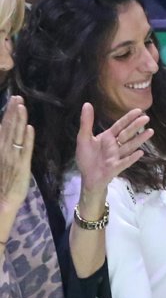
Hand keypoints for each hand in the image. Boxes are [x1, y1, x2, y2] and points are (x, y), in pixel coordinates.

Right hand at [0, 96, 33, 218]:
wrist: (1, 200)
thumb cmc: (1, 183)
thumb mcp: (1, 161)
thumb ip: (3, 146)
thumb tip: (6, 135)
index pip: (4, 127)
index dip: (8, 113)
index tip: (13, 100)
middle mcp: (4, 150)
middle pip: (9, 127)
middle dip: (13, 112)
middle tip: (18, 97)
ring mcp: (13, 157)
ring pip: (16, 135)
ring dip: (19, 120)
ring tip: (22, 106)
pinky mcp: (22, 166)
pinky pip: (25, 150)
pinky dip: (27, 139)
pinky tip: (30, 128)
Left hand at [76, 103, 152, 198]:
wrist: (88, 177)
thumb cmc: (86, 158)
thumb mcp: (83, 138)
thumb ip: (86, 122)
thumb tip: (87, 104)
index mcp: (108, 137)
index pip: (120, 125)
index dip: (128, 118)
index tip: (139, 110)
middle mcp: (115, 146)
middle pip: (127, 134)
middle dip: (136, 126)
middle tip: (147, 118)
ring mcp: (117, 156)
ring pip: (130, 146)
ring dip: (140, 139)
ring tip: (150, 131)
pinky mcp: (116, 167)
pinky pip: (125, 162)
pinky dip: (132, 158)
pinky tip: (140, 153)